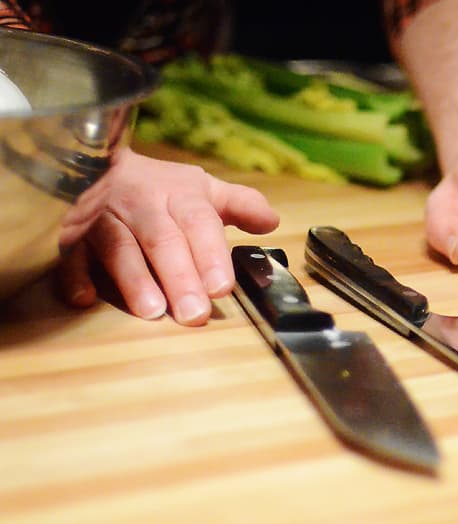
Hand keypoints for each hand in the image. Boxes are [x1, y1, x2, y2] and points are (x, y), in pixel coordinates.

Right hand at [57, 148, 279, 325]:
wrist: (98, 161)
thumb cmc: (160, 187)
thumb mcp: (204, 190)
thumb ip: (240, 205)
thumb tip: (271, 221)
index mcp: (180, 195)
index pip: (199, 223)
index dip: (210, 254)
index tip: (222, 286)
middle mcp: (142, 204)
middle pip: (162, 240)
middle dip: (179, 277)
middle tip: (194, 313)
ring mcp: (104, 217)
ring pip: (118, 246)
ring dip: (133, 279)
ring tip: (152, 311)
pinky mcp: (71, 232)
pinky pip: (70, 252)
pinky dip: (75, 275)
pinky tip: (84, 298)